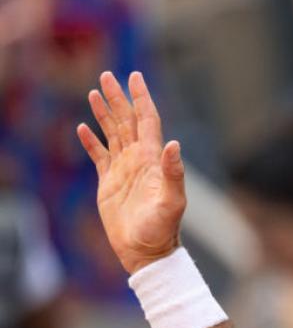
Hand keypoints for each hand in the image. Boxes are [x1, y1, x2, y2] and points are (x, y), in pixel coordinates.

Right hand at [76, 71, 185, 273]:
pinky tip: (82, 128)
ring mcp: (124, 170)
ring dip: (104, 114)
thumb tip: (175, 144)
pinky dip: (90, 141)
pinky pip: (99, 156)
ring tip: (94, 92)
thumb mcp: (172, 202)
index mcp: (153, 160)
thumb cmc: (163, 229)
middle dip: (118, 98)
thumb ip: (173, 173)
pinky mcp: (109, 183)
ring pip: (112, 134)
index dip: (142, 98)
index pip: (148, 121)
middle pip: (127, 121)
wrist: (146, 252)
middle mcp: (139, 160)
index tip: (135, 76)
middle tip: (107, 75)